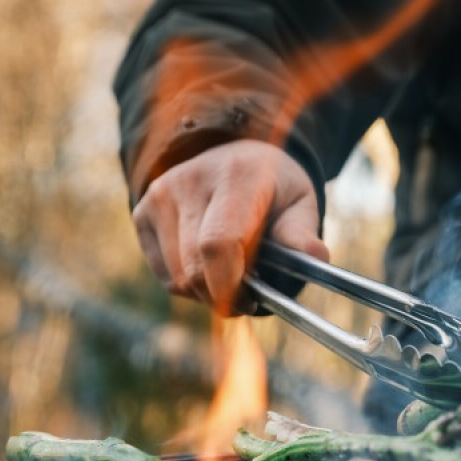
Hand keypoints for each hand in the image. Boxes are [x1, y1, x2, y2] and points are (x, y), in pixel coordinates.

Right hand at [132, 140, 328, 313]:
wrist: (234, 156)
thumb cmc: (273, 189)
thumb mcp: (300, 204)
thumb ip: (302, 233)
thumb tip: (317, 257)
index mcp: (235, 176)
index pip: (217, 244)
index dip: (228, 286)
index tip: (249, 303)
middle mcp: (190, 181)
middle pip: (195, 269)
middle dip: (222, 297)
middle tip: (248, 298)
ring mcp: (161, 195)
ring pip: (178, 278)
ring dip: (206, 293)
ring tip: (231, 277)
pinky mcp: (143, 211)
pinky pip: (165, 275)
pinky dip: (187, 285)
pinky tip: (207, 266)